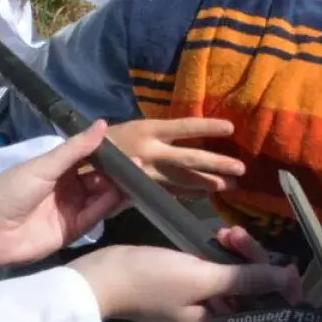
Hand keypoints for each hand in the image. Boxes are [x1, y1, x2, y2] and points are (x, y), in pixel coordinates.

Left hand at [0, 122, 126, 284]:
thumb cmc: (9, 191)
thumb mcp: (43, 166)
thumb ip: (75, 149)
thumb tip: (103, 124)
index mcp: (55, 168)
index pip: (87, 158)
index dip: (106, 153)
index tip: (128, 146)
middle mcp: (66, 187)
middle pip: (98, 178)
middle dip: (117, 171)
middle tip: (139, 164)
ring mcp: (70, 209)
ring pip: (100, 197)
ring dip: (118, 188)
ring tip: (138, 177)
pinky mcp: (73, 230)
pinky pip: (95, 215)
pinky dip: (109, 205)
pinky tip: (124, 194)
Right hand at [71, 227, 301, 321]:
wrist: (104, 274)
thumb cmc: (152, 280)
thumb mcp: (204, 278)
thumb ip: (248, 279)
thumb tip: (290, 278)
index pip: (268, 315)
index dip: (282, 291)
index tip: (288, 265)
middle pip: (257, 292)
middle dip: (255, 261)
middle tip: (237, 237)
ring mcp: (206, 303)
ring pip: (241, 276)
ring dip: (240, 252)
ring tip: (225, 233)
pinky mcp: (195, 285)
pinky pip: (223, 269)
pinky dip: (225, 252)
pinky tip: (219, 235)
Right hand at [108, 117, 245, 194]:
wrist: (81, 158)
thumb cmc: (114, 138)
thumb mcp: (136, 127)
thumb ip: (162, 133)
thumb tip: (196, 134)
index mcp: (148, 130)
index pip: (183, 127)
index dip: (207, 127)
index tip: (230, 127)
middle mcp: (150, 152)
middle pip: (188, 159)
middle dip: (216, 165)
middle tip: (241, 169)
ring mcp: (147, 173)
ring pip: (183, 180)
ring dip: (209, 184)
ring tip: (231, 186)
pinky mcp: (143, 189)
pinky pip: (172, 193)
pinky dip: (191, 194)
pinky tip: (208, 194)